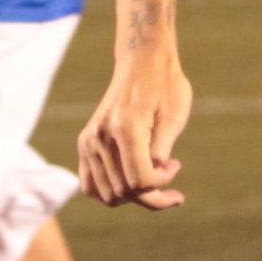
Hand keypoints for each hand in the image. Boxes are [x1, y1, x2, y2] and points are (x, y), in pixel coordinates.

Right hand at [80, 48, 193, 210]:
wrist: (141, 62)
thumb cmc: (164, 85)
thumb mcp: (174, 116)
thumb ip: (162, 150)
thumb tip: (155, 178)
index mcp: (125, 128)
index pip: (140, 179)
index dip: (162, 183)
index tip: (176, 165)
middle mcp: (100, 137)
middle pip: (123, 190)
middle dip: (151, 196)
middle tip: (173, 188)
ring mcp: (88, 141)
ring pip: (106, 194)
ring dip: (131, 198)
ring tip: (152, 186)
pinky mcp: (85, 143)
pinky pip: (90, 184)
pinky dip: (110, 192)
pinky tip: (132, 185)